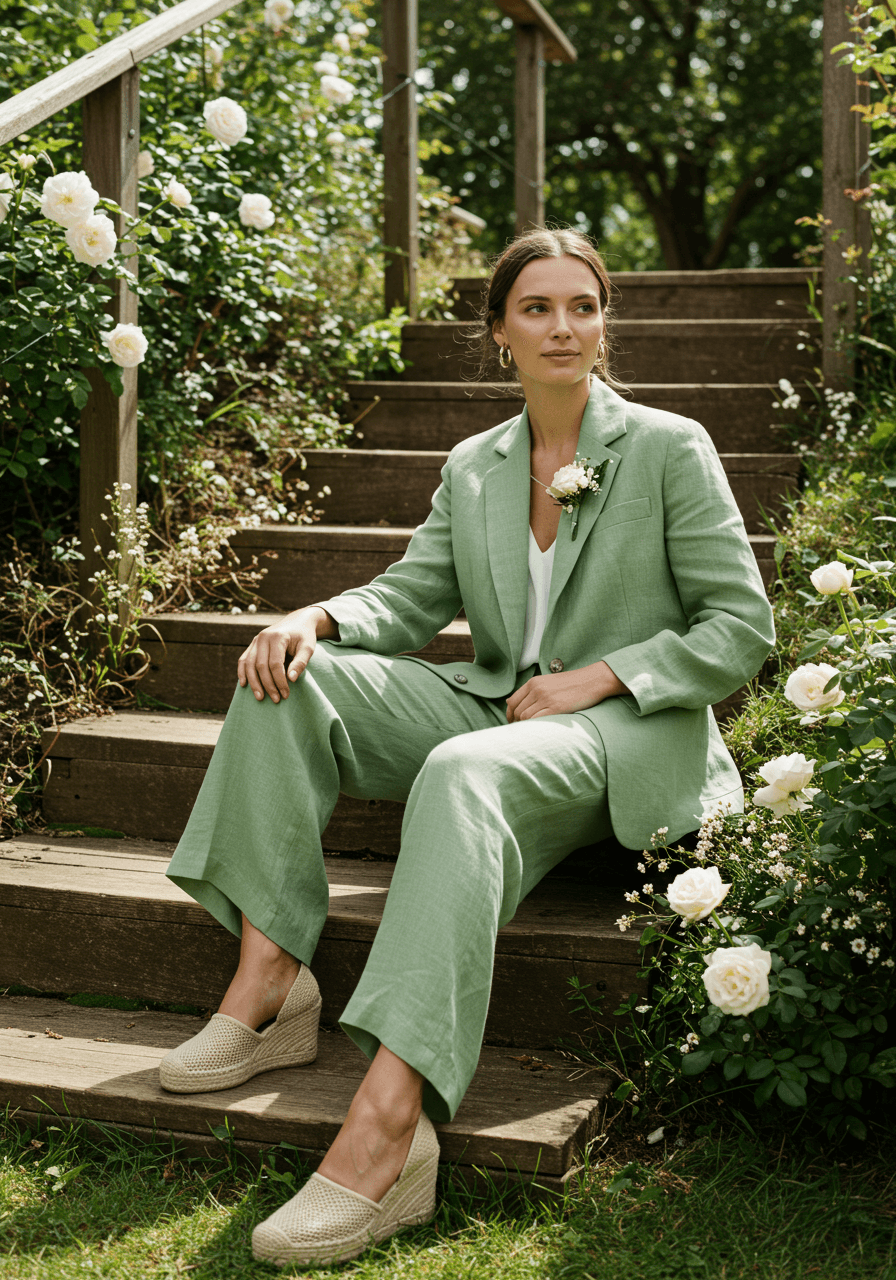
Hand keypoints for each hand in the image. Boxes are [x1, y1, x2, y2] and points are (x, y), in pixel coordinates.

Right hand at [238, 606, 334, 702]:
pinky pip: (243, 660)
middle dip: (268, 685)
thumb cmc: (305, 636)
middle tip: (276, 699)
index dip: (280, 681)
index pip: (275, 664)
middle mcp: (263, 637)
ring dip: (254, 682)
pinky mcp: (253, 644)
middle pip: (261, 666)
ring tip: (260, 697)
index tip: (286, 694)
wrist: (298, 621)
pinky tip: (244, 684)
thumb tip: (291, 679)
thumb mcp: (308, 647)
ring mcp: (256, 640)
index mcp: (278, 637)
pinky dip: (242, 672)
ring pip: (249, 664)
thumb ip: (301, 662)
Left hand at [505, 661, 628, 722]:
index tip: (512, 722)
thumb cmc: (571, 684)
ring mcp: (545, 698)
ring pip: (525, 717)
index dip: (510, 714)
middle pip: (517, 710)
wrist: (592, 681)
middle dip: (516, 722)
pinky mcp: (555, 708)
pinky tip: (538, 729)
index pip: (512, 701)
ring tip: (530, 731)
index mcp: (534, 682)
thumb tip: (514, 703)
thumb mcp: (548, 682)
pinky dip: (534, 726)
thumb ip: (533, 691)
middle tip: (521, 730)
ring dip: (525, 726)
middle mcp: (537, 689)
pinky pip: (536, 720)